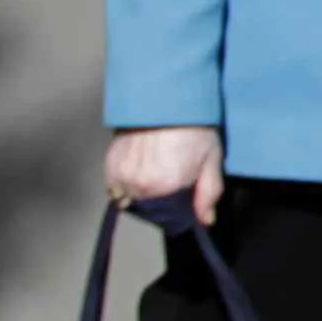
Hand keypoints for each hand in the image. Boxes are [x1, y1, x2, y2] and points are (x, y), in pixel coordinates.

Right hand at [106, 125, 224, 220]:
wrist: (167, 99)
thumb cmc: (194, 127)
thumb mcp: (211, 160)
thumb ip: (208, 194)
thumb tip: (206, 221)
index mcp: (167, 187)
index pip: (168, 214)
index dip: (175, 207)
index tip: (180, 194)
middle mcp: (140, 185)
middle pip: (146, 208)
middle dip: (157, 201)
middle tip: (167, 179)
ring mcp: (122, 175)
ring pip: (127, 198)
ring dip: (138, 193)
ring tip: (153, 172)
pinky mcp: (109, 163)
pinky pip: (113, 186)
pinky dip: (123, 183)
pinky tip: (138, 168)